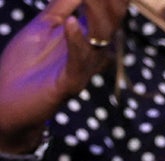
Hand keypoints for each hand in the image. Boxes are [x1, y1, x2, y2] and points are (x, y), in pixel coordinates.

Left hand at [0, 0, 126, 152]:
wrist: (8, 103)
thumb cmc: (25, 64)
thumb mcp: (44, 25)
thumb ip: (63, 4)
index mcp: (88, 37)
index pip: (108, 11)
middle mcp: (92, 53)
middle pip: (111, 23)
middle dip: (109, 3)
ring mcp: (83, 69)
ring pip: (99, 40)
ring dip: (95, 14)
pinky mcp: (70, 84)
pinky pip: (78, 62)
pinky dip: (76, 42)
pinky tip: (71, 23)